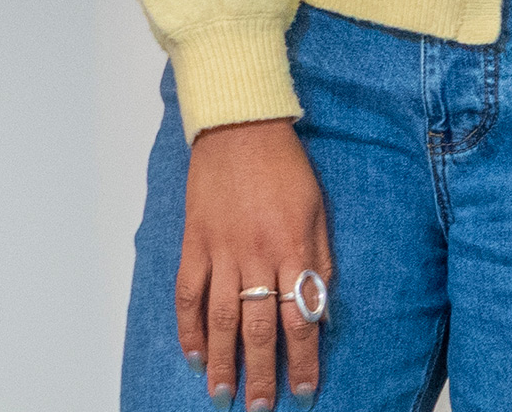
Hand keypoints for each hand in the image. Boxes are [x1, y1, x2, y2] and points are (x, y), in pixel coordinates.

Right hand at [177, 118, 333, 409]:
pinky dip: (188, 327)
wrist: (242, 128)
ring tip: (223, 394)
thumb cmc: (287, 168)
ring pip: (220, 319)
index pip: (301, 316)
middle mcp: (257, 255)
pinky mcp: (195, 243)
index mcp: (294, 248)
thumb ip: (320, 262)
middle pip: (258, 327)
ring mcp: (221, 250)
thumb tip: (322, 309)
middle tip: (261, 407)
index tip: (304, 389)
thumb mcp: (319, 211)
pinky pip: (188, 294)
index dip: (303, 358)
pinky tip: (193, 353)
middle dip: (262, 372)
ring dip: (221, 361)